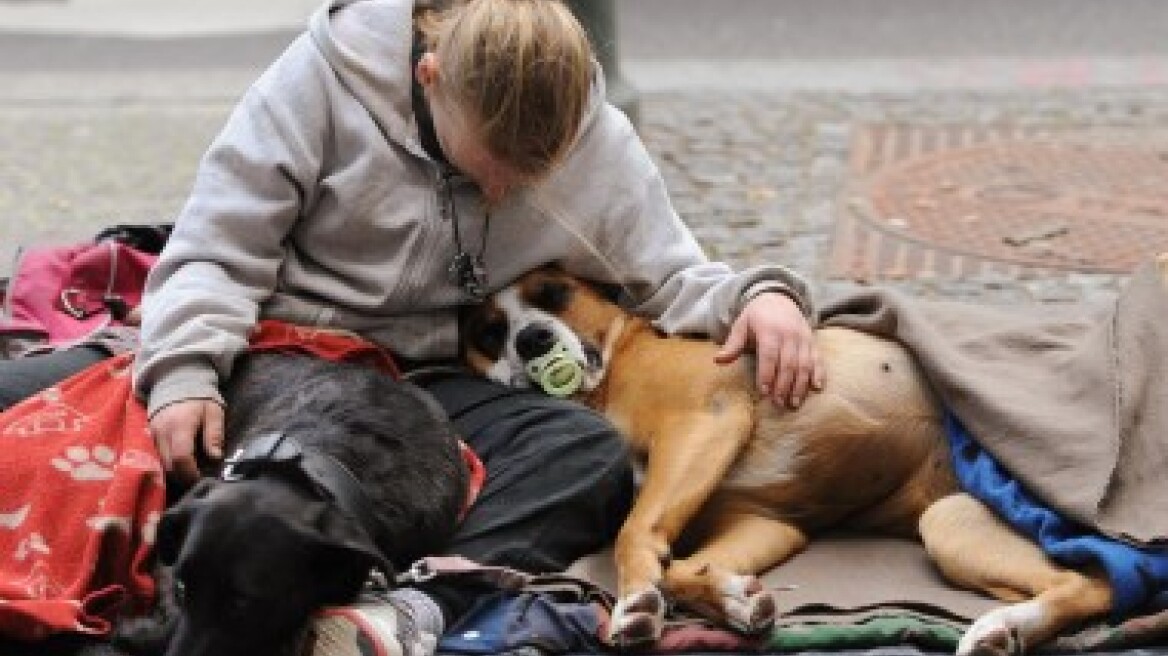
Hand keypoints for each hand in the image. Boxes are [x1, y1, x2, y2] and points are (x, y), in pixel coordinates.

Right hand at [149, 399, 225, 483]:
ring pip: (160, 464)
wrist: (175, 383)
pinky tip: (179, 464)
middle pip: (169, 465)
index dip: (191, 473)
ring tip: (190, 471)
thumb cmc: (199, 399)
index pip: (181, 456)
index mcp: (180, 426)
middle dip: (184, 476)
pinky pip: (154, 458)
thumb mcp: (214, 412)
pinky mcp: (147, 437)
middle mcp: (161, 432)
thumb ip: (214, 434)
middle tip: (198, 477)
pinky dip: (166, 465)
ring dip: (175, 472)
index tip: (203, 478)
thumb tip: (215, 457)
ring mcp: (151, 435)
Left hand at [714, 292, 824, 408]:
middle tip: (778, 404)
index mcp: (769, 330)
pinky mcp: (813, 342)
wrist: (779, 298)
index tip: (763, 392)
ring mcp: (804, 338)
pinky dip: (819, 373)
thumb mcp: (741, 326)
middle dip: (783, 385)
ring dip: (800, 385)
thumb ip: (732, 345)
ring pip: (805, 364)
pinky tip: (817, 388)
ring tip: (793, 403)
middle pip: (788, 363)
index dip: (767, 374)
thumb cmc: (756, 316)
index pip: (769, 355)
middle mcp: (789, 334)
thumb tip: (717, 360)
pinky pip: (818, 359)